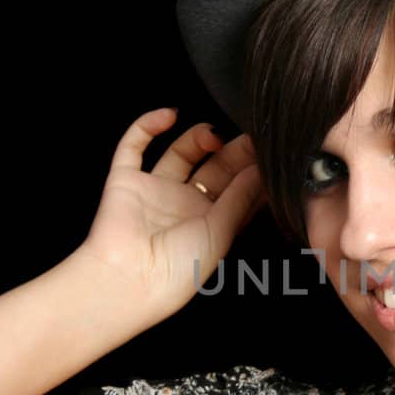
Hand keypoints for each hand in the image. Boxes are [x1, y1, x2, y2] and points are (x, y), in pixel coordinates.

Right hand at [75, 108, 265, 315]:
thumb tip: (261, 169)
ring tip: (212, 134)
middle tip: (248, 136)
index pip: (237, 189)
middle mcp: (184, 205)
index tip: (269, 152)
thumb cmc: (178, 270)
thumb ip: (241, 197)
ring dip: (197, 137)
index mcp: (210, 224)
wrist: (129, 279)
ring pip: (179, 153)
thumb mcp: (221, 232)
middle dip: (232, 151)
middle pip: (213, 168)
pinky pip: (134, 146)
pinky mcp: (125, 180)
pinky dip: (149, 125)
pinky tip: (169, 115)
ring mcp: (154, 191)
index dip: (252, 170)